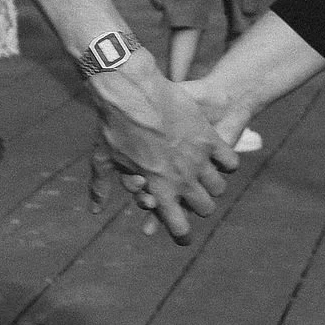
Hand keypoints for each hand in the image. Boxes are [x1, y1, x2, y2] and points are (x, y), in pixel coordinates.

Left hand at [87, 60, 239, 243]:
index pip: (178, 227)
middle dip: (199, 205)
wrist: (130, 89)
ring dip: (212, 184)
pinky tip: (216, 155)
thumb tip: (94, 211)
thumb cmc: (112, 125)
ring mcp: (198, 158)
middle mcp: (182, 179)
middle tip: (192, 195)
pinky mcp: (209, 137)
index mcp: (158, 189)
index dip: (181, 234)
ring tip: (204, 174)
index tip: (181, 232)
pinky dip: (225, 161)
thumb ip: (101, 188)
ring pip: (219, 187)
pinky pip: (230, 161)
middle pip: (205, 208)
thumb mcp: (103, 159)